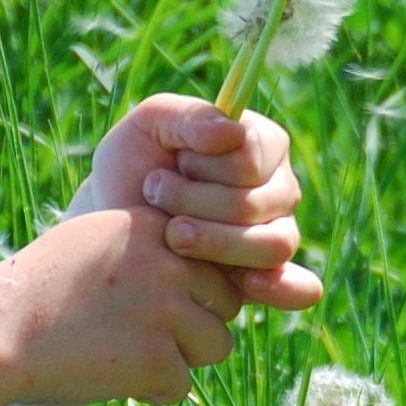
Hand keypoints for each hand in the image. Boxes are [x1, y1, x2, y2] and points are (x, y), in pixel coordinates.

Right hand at [0, 206, 251, 405]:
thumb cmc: (41, 288)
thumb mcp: (97, 238)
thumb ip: (152, 242)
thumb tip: (212, 259)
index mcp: (158, 226)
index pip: (215, 260)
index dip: (190, 288)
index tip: (148, 301)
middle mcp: (171, 263)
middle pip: (226, 301)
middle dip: (195, 323)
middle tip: (143, 333)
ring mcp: (168, 311)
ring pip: (216, 344)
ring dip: (180, 358)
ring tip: (130, 354)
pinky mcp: (159, 359)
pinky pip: (182, 385)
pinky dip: (152, 390)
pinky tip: (112, 376)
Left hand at [67, 93, 324, 315]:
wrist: (109, 225)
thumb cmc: (131, 168)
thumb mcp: (149, 126)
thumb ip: (191, 117)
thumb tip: (234, 133)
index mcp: (262, 145)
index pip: (254, 158)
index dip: (207, 164)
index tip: (173, 162)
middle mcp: (279, 189)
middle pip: (258, 203)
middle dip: (196, 202)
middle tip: (156, 197)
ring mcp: (275, 234)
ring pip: (273, 244)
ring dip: (215, 241)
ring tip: (172, 235)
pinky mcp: (264, 278)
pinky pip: (296, 288)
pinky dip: (281, 288)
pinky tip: (248, 284)